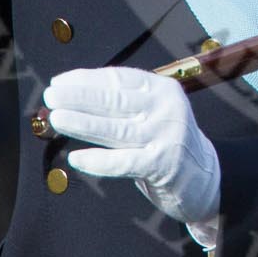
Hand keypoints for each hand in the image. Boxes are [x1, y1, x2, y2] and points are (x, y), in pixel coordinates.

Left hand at [44, 67, 221, 225]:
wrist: (206, 177)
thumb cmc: (168, 142)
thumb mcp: (154, 113)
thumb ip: (124, 105)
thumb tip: (75, 96)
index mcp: (162, 89)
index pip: (119, 79)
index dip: (86, 79)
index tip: (60, 82)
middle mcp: (166, 108)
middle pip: (115, 99)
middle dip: (79, 97)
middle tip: (52, 96)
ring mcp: (165, 136)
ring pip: (115, 128)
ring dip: (82, 123)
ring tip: (57, 119)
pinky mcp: (162, 165)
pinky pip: (122, 162)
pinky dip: (97, 161)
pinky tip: (76, 158)